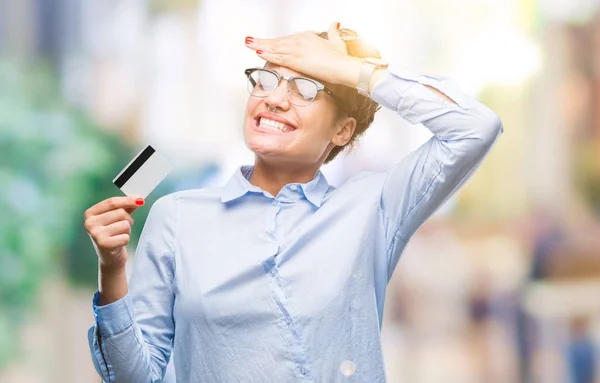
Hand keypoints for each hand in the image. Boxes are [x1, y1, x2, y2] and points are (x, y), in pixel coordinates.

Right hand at [84, 196, 143, 272]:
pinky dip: (126, 239)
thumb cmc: (113, 234)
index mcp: (90, 213)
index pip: (112, 202)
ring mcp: (95, 234)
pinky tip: (118, 243)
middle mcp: (89, 223)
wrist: (110, 257)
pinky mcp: (103, 244)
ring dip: (127, 230)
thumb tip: (138, 200)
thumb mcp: (116, 218)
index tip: (140, 200)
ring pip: (124, 224)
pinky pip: (126, 236)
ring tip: (119, 235)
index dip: (128, 200)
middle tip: (123, 228)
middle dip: (128, 220)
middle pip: (120, 213)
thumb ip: (126, 207)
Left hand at [245, 22, 360, 86]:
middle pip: (277, 42)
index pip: (286, 40)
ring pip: (275, 47)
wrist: (343, 66)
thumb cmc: (340, 58)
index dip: (274, 43)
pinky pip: (278, 56)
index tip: (265, 43)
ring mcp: (297, 49)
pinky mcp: (296, 59)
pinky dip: (267, 53)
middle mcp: (300, 40)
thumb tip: (334, 23)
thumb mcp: (336, 41)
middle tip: (249, 40)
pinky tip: (257, 51)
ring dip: (260, 45)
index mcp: (307, 36)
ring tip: (248, 44)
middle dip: (262, 41)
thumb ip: (333, 31)